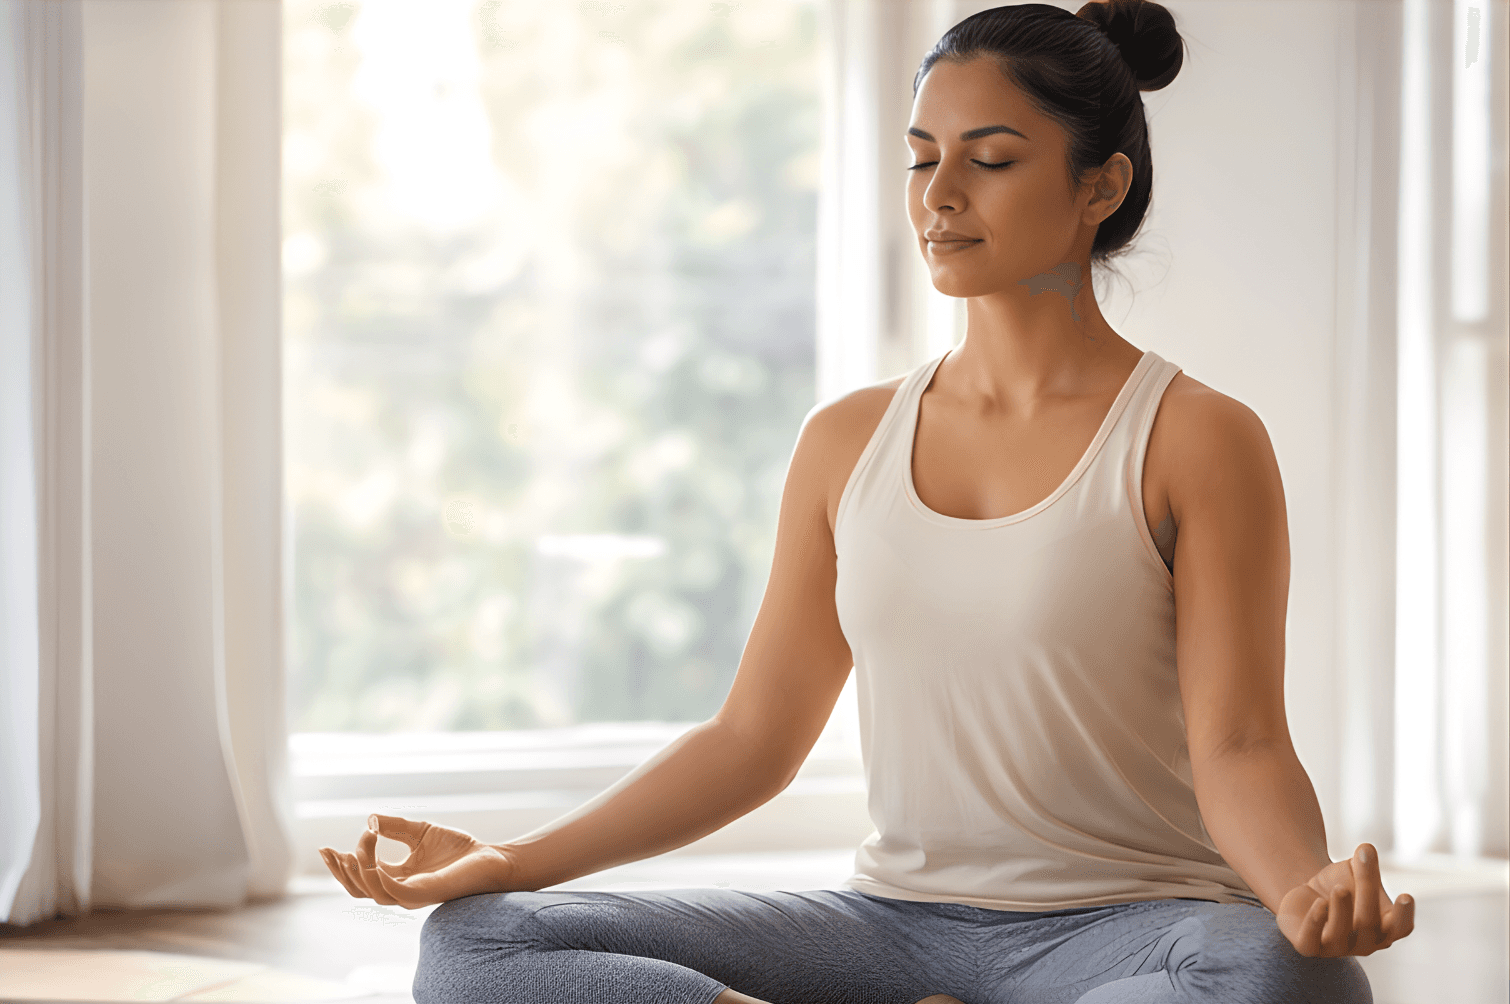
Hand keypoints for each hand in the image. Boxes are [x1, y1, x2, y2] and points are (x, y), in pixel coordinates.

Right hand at [319, 814, 519, 908]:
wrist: (491, 858)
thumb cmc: (458, 849)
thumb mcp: (420, 832)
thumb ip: (395, 827)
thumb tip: (369, 819)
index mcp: (397, 877)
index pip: (360, 876)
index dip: (340, 864)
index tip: (327, 846)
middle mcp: (400, 890)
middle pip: (358, 889)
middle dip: (341, 872)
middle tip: (330, 852)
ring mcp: (411, 894)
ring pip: (371, 893)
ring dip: (357, 872)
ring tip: (351, 852)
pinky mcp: (425, 893)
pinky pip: (393, 893)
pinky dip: (378, 879)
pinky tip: (370, 864)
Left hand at [1277, 843, 1414, 956]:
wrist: (1306, 896)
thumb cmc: (1340, 886)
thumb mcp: (1353, 872)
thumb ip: (1364, 864)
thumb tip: (1366, 848)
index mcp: (1384, 928)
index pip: (1401, 928)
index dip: (1404, 915)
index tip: (1406, 896)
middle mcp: (1363, 943)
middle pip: (1368, 923)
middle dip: (1366, 892)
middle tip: (1362, 863)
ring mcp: (1336, 948)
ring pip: (1341, 934)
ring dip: (1341, 910)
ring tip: (1340, 889)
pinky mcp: (1309, 946)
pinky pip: (1311, 940)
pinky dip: (1316, 922)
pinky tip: (1319, 903)